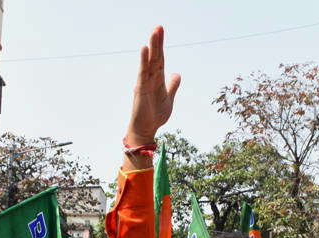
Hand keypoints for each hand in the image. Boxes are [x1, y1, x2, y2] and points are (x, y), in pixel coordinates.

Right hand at [126, 26, 180, 146]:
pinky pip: (143, 73)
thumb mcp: (168, 98)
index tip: (161, 31)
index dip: (161, 46)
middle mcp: (150, 78)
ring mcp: (145, 83)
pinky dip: (144, 61)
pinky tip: (145, 50)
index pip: (160, 59)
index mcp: (157, 79)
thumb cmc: (155, 115)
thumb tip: (177, 74)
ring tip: (154, 32)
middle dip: (157, 42)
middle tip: (159, 27)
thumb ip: (172, 86)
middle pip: (155, 57)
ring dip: (152, 47)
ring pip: (149, 62)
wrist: (146, 129)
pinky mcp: (141, 89)